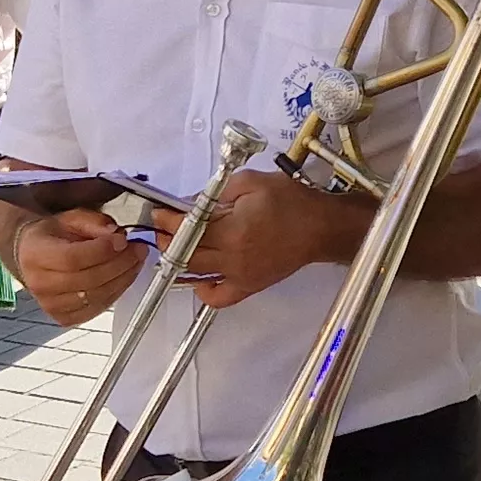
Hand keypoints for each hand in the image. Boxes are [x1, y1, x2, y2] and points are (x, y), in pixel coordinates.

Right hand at [9, 207, 142, 326]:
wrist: (32, 256)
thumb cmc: (51, 237)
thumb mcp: (70, 218)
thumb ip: (93, 221)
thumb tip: (114, 232)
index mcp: (37, 255)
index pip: (72, 258)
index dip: (102, 251)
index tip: (122, 240)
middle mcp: (40, 284)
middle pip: (88, 279)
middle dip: (120, 264)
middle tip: (138, 250)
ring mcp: (51, 305)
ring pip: (96, 296)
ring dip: (123, 279)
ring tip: (135, 262)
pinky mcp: (64, 317)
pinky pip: (97, 309)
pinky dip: (116, 293)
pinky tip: (123, 278)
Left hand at [155, 168, 366, 308]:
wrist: (321, 227)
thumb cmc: (291, 201)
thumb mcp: (251, 182)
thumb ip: (217, 191)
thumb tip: (190, 202)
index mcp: (233, 230)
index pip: (188, 229)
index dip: (168, 220)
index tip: (159, 212)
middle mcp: (233, 258)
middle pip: (186, 254)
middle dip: (169, 239)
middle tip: (163, 226)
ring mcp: (240, 276)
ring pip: (196, 275)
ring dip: (180, 260)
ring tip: (176, 245)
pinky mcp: (249, 287)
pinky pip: (218, 298)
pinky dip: (203, 291)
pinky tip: (199, 277)